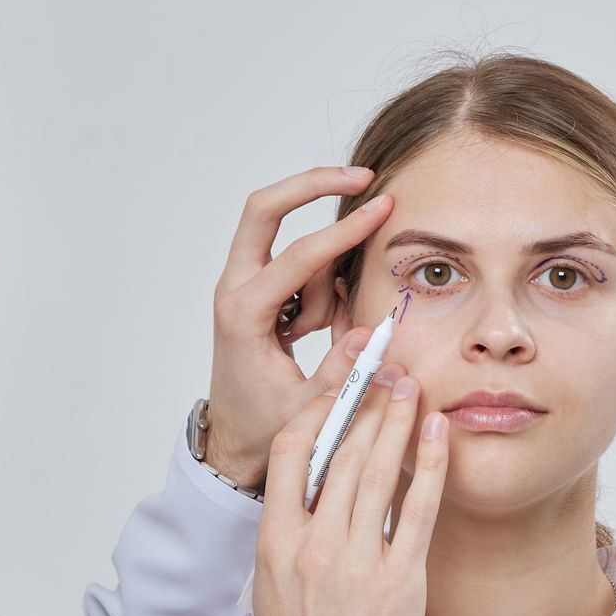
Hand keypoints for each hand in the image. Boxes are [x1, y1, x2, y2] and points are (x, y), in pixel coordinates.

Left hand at [203, 167, 397, 487]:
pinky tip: (311, 328)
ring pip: (293, 246)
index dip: (342, 232)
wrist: (234, 438)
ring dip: (322, 277)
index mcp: (242, 315)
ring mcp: (242, 284)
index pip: (295, 257)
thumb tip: (376, 331)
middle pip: (264, 209)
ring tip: (315, 334)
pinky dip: (318, 286)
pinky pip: (298, 267)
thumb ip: (342, 370)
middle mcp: (234, 289)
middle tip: (362, 178)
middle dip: (310, 185)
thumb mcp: (309, 408)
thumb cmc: (265, 425)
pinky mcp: (255, 288)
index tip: (381, 209)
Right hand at [252, 368, 449, 615]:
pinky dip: (430, 467)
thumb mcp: (272, 589)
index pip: (288, 453)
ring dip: (396, 421)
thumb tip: (315, 491)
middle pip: (339, 453)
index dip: (316, 410)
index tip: (338, 385)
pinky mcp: (399, 585)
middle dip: (366, 402)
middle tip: (387, 367)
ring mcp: (357, 564)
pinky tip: (438, 434)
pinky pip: (418, 512)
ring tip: (411, 385)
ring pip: (377, 473)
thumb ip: (291, 537)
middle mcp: (313, 546)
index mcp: (274, 543)